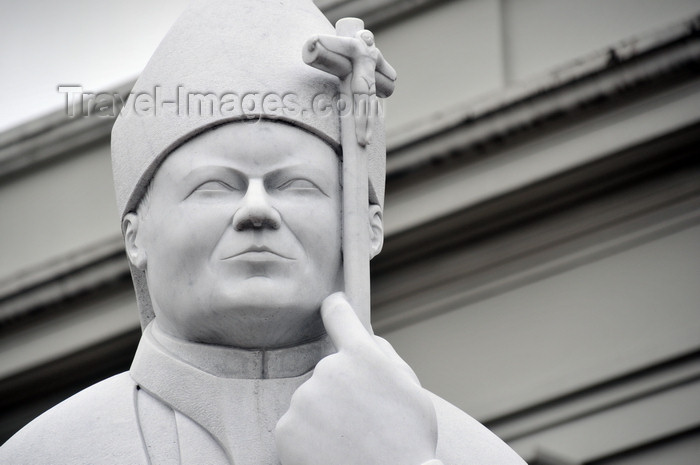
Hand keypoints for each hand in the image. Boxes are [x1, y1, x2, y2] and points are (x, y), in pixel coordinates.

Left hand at [275, 292, 438, 464]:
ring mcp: (304, 401)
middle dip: (341, 390)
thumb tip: (365, 338)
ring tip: (350, 442)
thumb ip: (384, 356)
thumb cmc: (410, 441)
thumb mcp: (412, 389)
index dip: (337, 308)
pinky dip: (309, 440)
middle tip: (364, 420)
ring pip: (312, 401)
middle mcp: (328, 371)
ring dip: (325, 417)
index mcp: (362, 356)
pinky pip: (296, 427)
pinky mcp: (286, 430)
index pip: (339, 314)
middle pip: (328, 372)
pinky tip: (333, 453)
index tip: (333, 306)